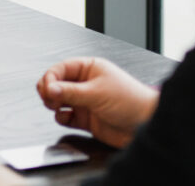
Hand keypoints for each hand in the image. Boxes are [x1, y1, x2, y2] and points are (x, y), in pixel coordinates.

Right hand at [36, 57, 158, 148]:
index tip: (47, 88)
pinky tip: (65, 117)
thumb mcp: (97, 93)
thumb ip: (70, 92)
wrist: (146, 126)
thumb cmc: (131, 102)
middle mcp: (85, 83)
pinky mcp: (85, 119)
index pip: (61, 68)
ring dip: (52, 103)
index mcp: (89, 68)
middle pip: (56, 83)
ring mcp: (84, 101)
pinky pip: (65, 116)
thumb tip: (48, 88)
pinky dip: (61, 117)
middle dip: (49, 90)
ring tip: (56, 107)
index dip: (51, 77)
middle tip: (49, 98)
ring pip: (58, 100)